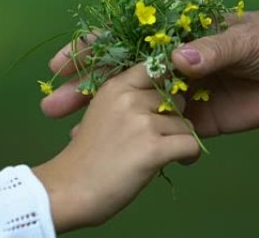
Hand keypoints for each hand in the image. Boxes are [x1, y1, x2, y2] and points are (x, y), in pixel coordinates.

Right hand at [32, 64, 199, 232]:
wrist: (67, 191)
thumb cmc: (84, 159)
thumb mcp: (99, 115)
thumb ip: (125, 102)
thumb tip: (158, 97)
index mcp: (115, 86)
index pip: (154, 67)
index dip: (167, 80)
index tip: (169, 98)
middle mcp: (129, 98)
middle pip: (175, 98)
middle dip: (174, 116)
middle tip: (160, 136)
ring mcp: (142, 122)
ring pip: (185, 123)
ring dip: (180, 140)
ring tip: (165, 155)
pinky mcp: (153, 148)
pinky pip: (191, 144)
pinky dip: (190, 155)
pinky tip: (179, 162)